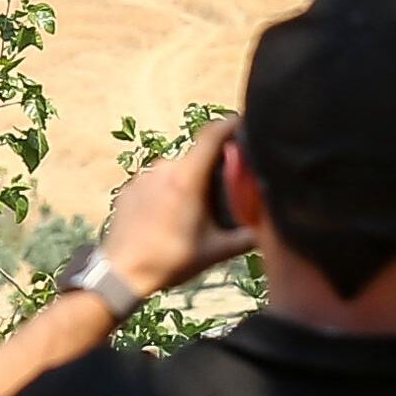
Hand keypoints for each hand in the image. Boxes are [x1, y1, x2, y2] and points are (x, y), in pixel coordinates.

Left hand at [95, 124, 251, 293]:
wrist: (121, 272)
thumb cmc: (170, 260)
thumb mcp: (216, 251)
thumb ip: (249, 237)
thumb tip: (274, 230)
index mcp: (186, 177)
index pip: (212, 134)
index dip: (231, 124)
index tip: (244, 122)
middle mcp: (163, 169)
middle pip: (197, 155)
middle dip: (215, 164)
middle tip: (230, 183)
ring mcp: (143, 177)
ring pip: (177, 169)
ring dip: (191, 180)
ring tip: (200, 206)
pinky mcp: (129, 188)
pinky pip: (157, 181)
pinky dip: (170, 190)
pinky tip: (174, 214)